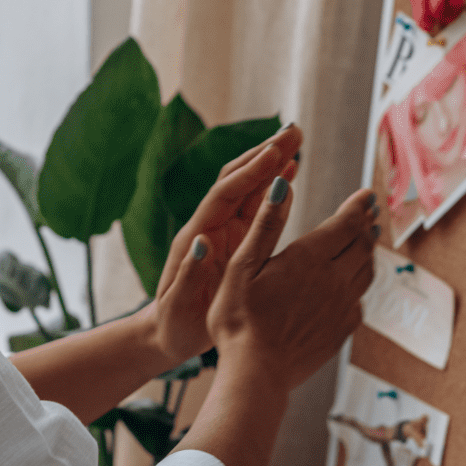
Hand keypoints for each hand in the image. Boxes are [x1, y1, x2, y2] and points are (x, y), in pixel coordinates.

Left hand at [146, 125, 302, 367]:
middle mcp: (210, 226)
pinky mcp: (236, 240)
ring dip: (271, 163)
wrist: (169, 334)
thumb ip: (189, 273)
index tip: (275, 152)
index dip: (250, 172)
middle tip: (294, 131)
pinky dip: (274, 188)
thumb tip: (201, 241)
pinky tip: (291, 174)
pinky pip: (257, 207)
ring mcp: (224, 231)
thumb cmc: (173, 324)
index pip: (224, 194)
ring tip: (297, 141)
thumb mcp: (178, 304)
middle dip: (264, 153)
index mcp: (196, 237)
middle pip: (238, 179)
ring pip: (250, 188)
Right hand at [205, 180, 378, 390]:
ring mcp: (341, 308)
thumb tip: (281, 186)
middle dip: (366, 225)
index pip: (345, 224)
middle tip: (370, 214)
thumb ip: (265, 224)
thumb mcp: (242, 266)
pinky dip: (359, 284)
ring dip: (367, 252)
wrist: (256, 373)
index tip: (367, 195)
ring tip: (366, 241)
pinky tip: (351, 284)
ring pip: (366, 272)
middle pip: (361, 245)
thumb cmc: (240, 319)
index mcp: (309, 259)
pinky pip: (359, 300)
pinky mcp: (341, 331)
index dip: (358, 206)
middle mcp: (333, 280)